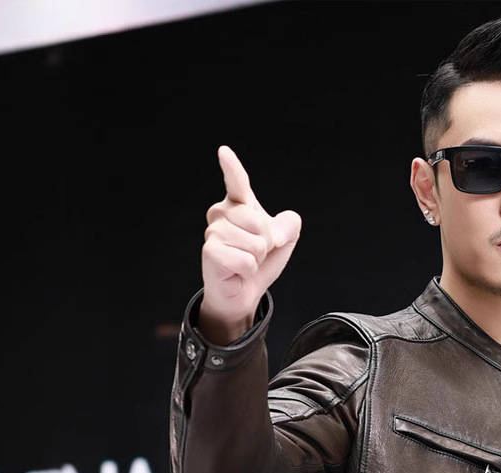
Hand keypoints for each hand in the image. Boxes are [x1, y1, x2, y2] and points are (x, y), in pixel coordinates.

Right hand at [199, 145, 301, 343]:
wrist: (244, 292)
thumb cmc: (259, 262)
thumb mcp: (283, 240)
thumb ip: (289, 225)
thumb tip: (278, 228)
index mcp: (238, 205)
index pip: (237, 183)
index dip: (232, 168)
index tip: (224, 152)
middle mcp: (222, 214)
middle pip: (261, 223)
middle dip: (267, 243)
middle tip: (255, 253)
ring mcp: (214, 232)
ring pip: (256, 243)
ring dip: (257, 258)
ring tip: (246, 261)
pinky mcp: (211, 252)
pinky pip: (247, 260)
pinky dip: (249, 270)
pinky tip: (238, 271)